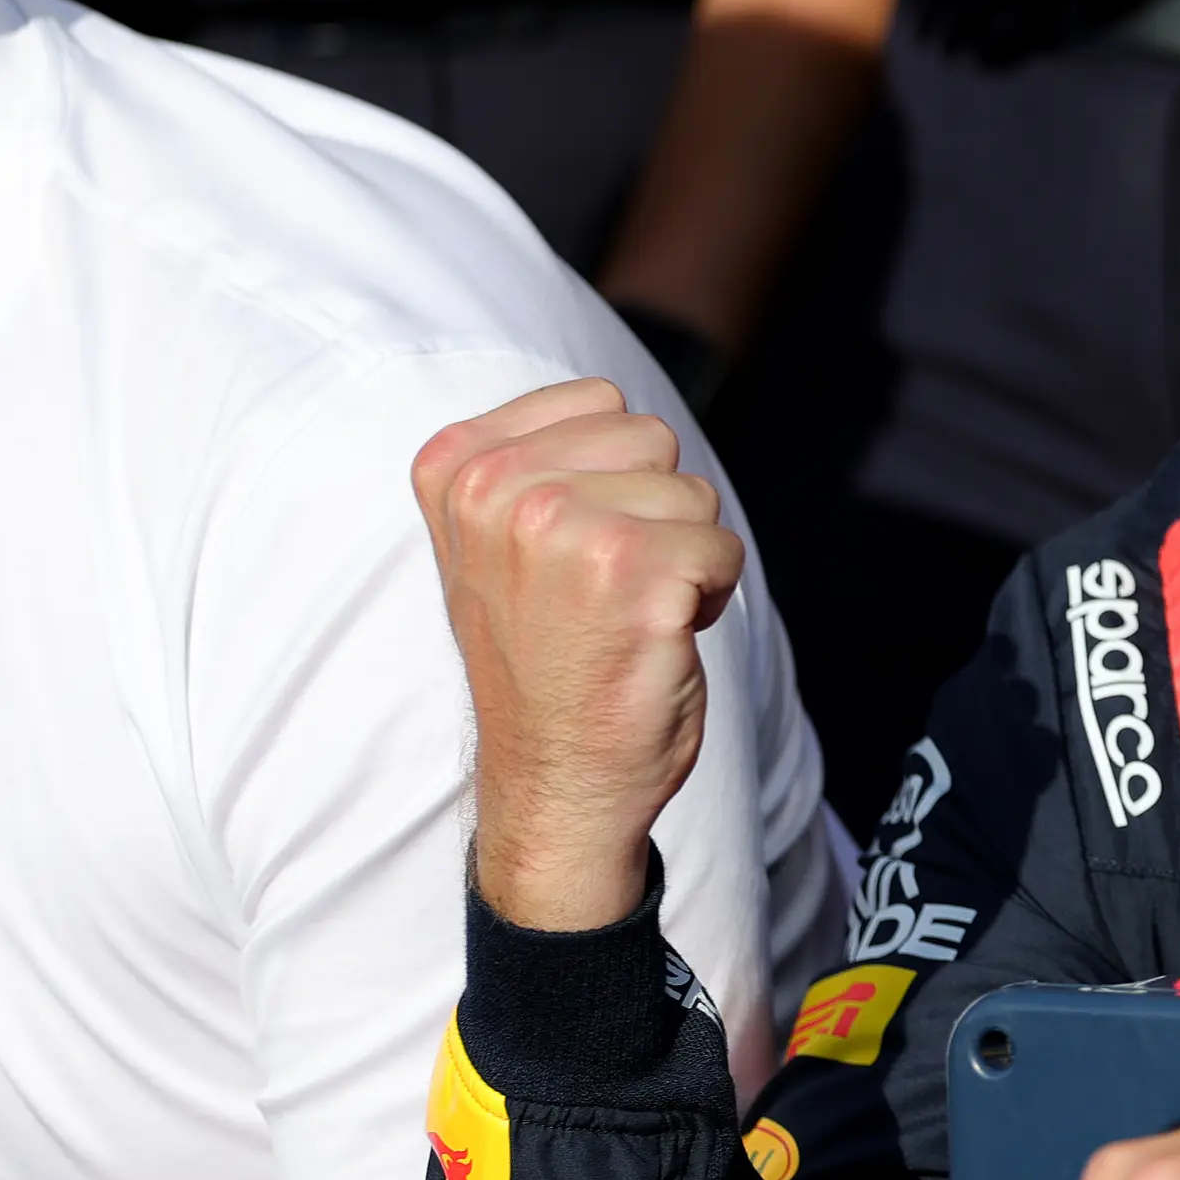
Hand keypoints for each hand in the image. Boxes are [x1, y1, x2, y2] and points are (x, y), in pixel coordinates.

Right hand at [412, 380, 741, 933]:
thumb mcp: (499, 538)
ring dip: (683, 554)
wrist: (555, 779)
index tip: (566, 547)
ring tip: (624, 612)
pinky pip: (723, 548)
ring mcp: (560, 529)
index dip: (613, 473)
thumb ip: (534, 458)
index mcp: (456, 467)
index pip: (599, 400)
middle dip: (654, 508)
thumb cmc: (545, 654)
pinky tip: (655, 638)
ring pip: (694, 491)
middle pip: (652, 437)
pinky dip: (712, 595)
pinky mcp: (631, 576)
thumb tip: (609, 400)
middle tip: (603, 587)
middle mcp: (497, 490)